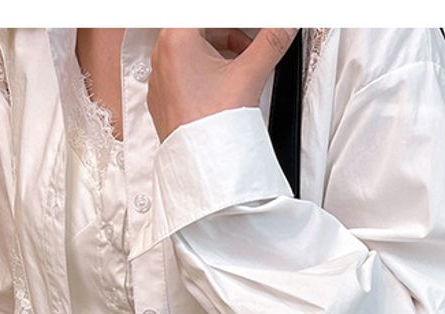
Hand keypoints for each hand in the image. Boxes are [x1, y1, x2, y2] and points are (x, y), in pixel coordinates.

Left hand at [147, 28, 298, 142]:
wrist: (203, 164)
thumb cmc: (214, 123)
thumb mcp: (248, 75)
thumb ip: (270, 44)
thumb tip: (284, 28)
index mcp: (177, 38)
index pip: (213, 18)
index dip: (238, 26)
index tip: (254, 31)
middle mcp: (162, 54)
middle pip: (202, 31)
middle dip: (231, 37)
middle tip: (252, 50)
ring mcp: (160, 78)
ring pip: (193, 53)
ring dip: (219, 56)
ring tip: (240, 75)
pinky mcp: (164, 98)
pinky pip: (184, 76)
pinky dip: (205, 77)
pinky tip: (222, 92)